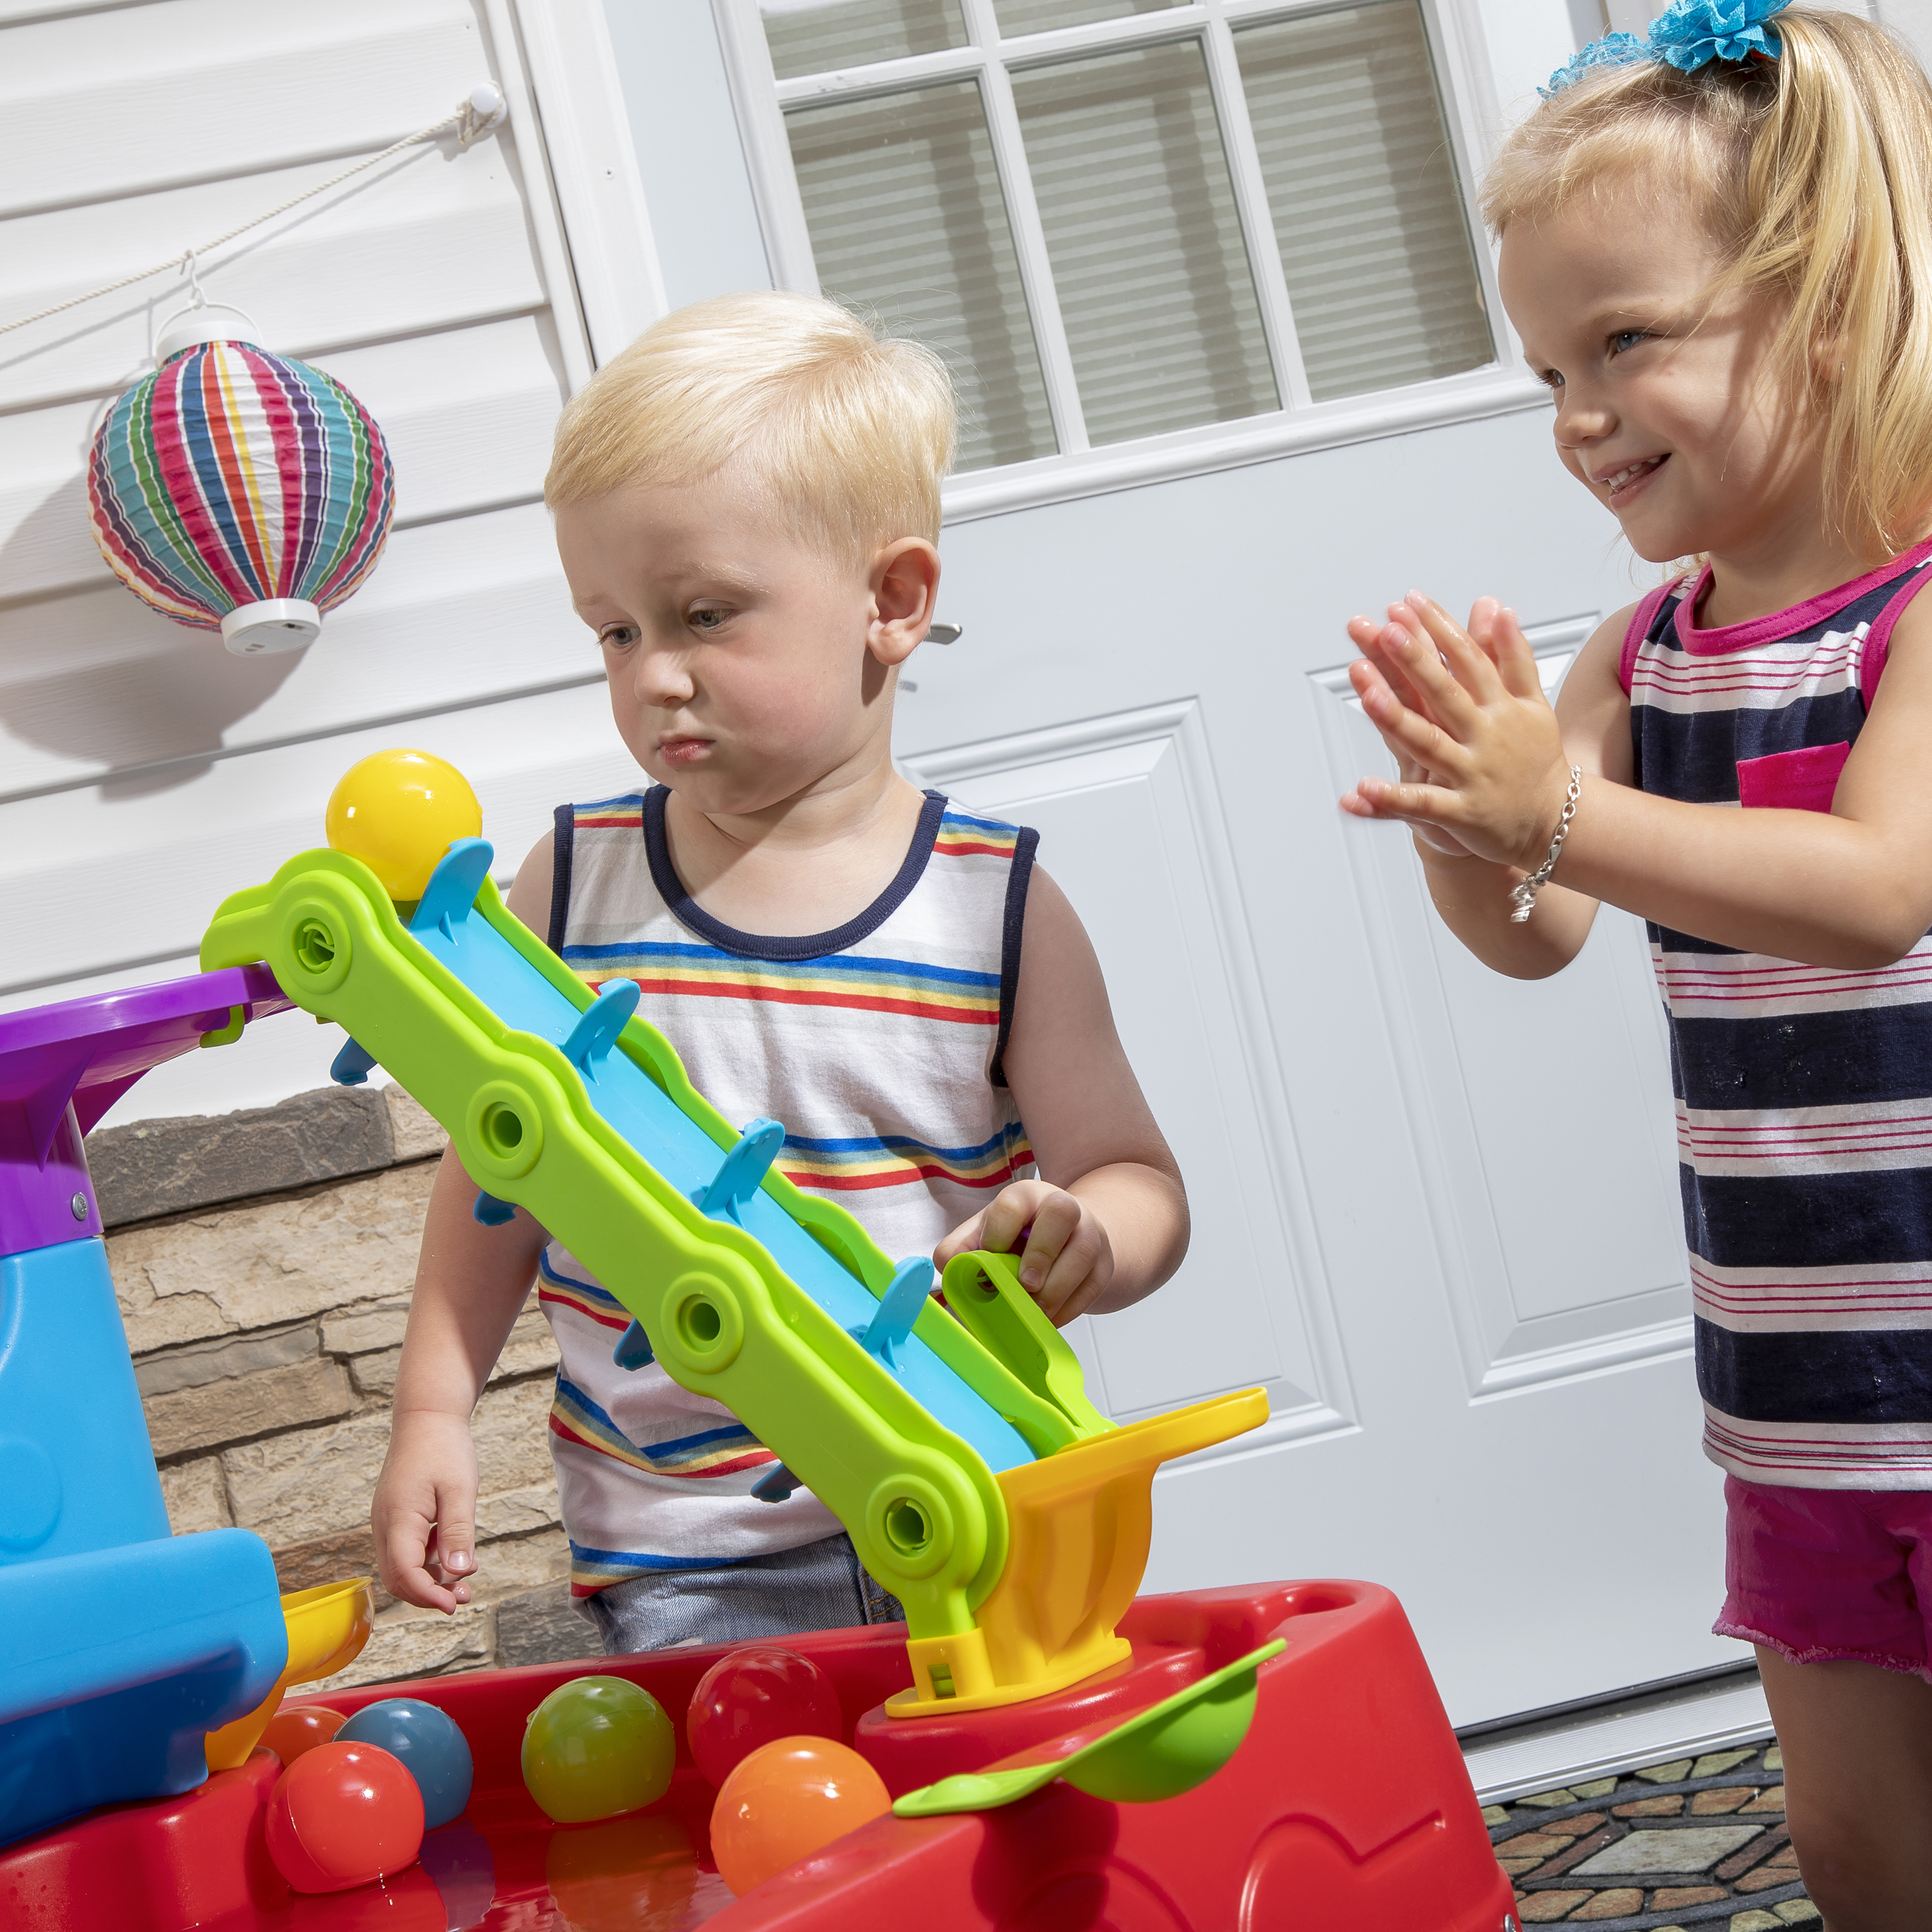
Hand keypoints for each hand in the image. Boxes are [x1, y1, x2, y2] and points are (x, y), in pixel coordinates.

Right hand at [372, 1409, 479, 1613]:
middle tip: (465, 1597)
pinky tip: (454, 1555)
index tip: (455, 1605)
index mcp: (397, 1519)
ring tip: (466, 1579)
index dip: (428, 1595)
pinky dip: (429, 1561)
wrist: (427, 1417)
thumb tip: (458, 1572)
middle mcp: (384, 1525)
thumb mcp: (459, 1490)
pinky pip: (407, 1551)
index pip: (404, 1573)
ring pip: (402, 1567)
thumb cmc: (444, 1449)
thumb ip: (457, 1532)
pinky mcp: (395, 1518)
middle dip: (429, 1593)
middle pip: (398, 1578)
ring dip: (431, 1579)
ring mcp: (387, 1522)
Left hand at [934, 1179, 1113, 1325]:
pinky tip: (1049, 1319)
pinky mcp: (1104, 1263)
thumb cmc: (1018, 1236)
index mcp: (1025, 1195)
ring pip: (1083, 1252)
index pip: (1013, 1203)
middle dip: (1041, 1252)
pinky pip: (1094, 1285)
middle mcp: (1062, 1206)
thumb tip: (948, 1270)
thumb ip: (959, 1249)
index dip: (998, 1232)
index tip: (989, 1257)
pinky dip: (1070, 1308)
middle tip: (1025, 1284)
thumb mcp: (985, 1233)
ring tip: (1035, 1311)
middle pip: (1061, 1213)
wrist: (1064, 1239)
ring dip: (1057, 1287)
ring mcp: (1089, 1233)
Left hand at [1338, 593, 1567, 867]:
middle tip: (1388, 631)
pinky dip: (1391, 799)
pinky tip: (1360, 789)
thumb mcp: (1531, 704)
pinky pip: (1420, 806)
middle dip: (1417, 661)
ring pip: (1429, 743)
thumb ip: (1511, 655)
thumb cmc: (1535, 760)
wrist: (1554, 823)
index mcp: (1500, 706)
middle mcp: (1485, 735)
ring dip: (1397, 720)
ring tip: (1368, 696)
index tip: (1409, 600)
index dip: (1439, 628)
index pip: (1467, 658)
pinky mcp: (1460, 812)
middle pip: (1446, 693)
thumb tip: (1497, 608)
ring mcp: (1471, 774)